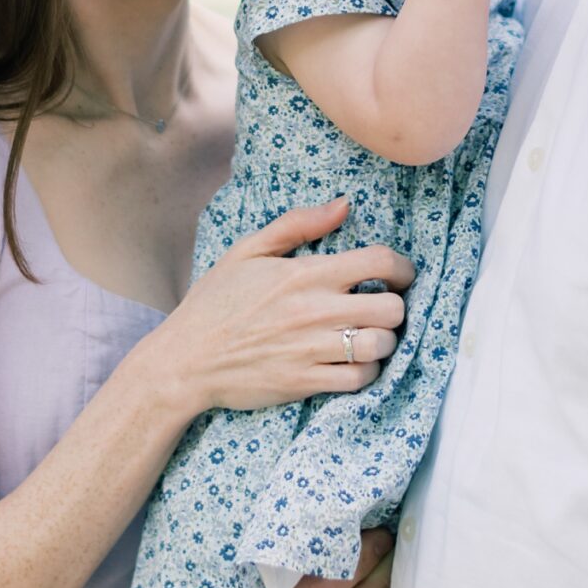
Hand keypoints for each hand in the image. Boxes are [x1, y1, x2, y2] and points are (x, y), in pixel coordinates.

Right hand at [147, 200, 412, 420]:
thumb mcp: (248, 251)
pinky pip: (360, 379)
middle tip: (381, 307)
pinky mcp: (306, 382)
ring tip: (368, 336)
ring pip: (381, 345)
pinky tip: (352, 362)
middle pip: (392, 309)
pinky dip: (366, 371)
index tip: (398, 275)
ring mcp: (312, 350)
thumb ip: (298, 224)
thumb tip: (343, 204)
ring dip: (383, 341)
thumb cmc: (215, 303)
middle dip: (396, 306)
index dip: (402, 268)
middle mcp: (315, 311)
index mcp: (305, 273)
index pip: (380, 262)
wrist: (186, 360)